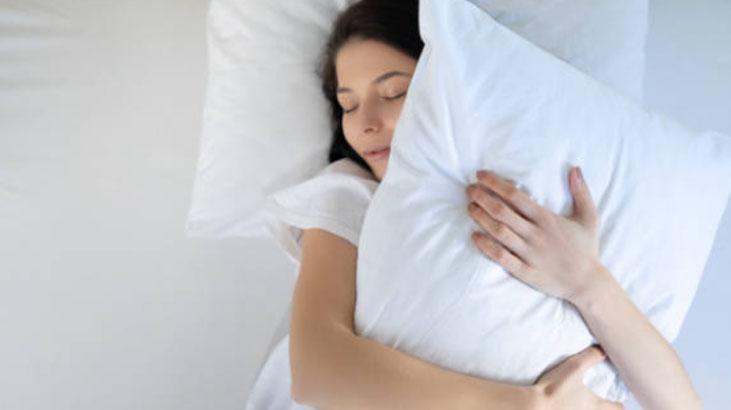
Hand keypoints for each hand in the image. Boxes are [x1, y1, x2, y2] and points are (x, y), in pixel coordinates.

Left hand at [466, 167, 608, 301]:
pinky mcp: (526, 272)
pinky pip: (502, 258)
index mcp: (547, 219)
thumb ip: (582, 192)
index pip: (515, 196)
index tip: (480, 175)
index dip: (495, 184)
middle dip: (482, 198)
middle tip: (469, 190)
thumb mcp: (589, 217)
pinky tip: (474, 237)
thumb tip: (575, 168)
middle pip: (502, 212)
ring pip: (499, 232)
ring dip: (481, 218)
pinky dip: (486, 247)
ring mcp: (529, 254)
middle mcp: (536, 235)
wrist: (588, 283)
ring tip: (470, 207)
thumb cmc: (586, 248)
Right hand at [532, 345, 623, 409]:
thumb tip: (603, 349)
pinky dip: (570, 409)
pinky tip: (563, 406)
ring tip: (577, 402)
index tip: (616, 400)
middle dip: (601, 408)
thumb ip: (591, 357)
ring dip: (584, 408)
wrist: (533, 406)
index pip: (618, 408)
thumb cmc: (556, 389)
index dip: (618, 403)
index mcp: (596, 406)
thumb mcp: (574, 367)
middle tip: (596, 400)